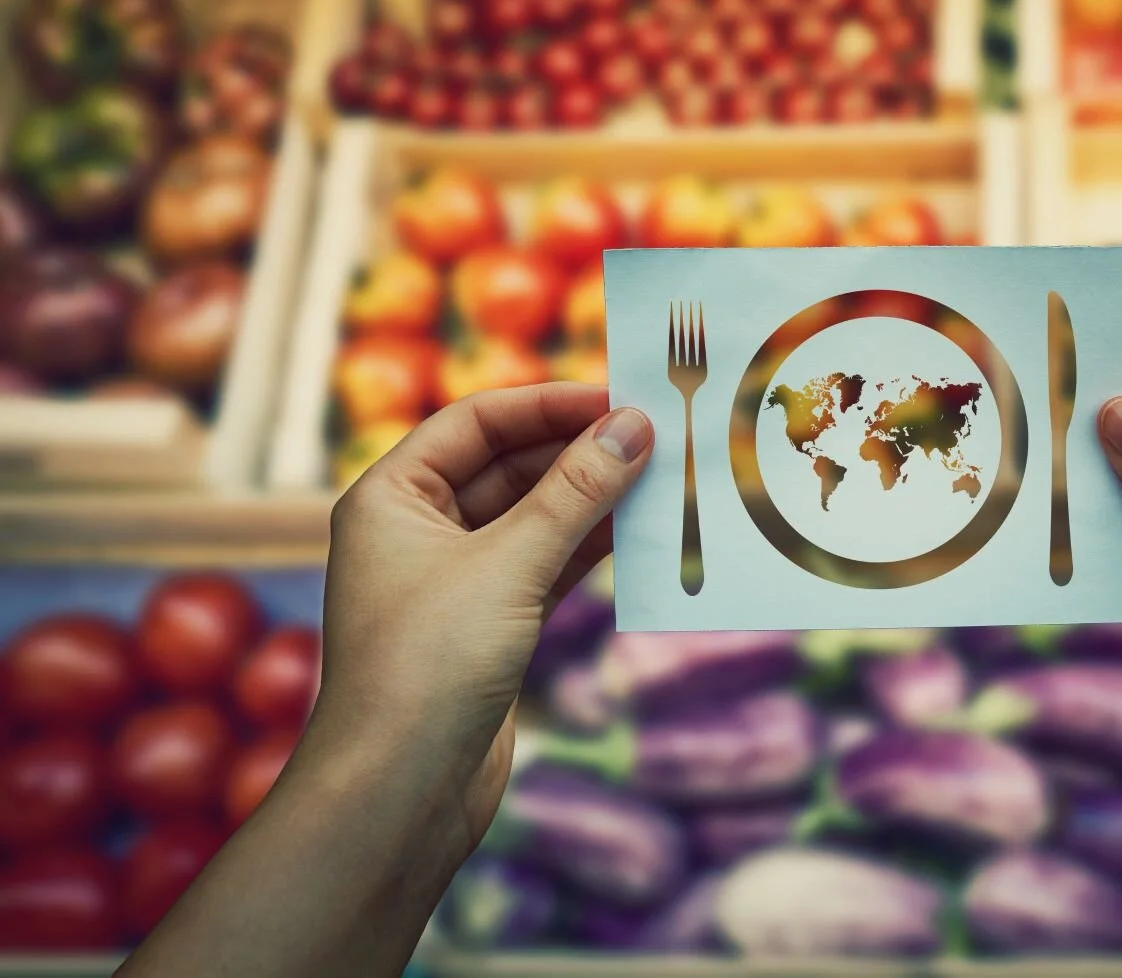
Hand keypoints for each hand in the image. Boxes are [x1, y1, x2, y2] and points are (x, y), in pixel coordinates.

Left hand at [309, 383, 652, 850]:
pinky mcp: (489, 626)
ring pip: (535, 517)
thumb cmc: (428, 667)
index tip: (621, 396)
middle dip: (579, 451)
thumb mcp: (509, 564)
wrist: (397, 794)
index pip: (476, 422)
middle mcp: (416, 531)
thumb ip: (576, 492)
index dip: (548, 404)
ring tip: (663, 478)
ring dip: (594, 499)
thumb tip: (634, 425)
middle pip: (509, 465)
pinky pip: (547, 565)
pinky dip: (591, 548)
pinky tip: (643, 533)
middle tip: (656, 435)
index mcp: (391, 498)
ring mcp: (454, 581)